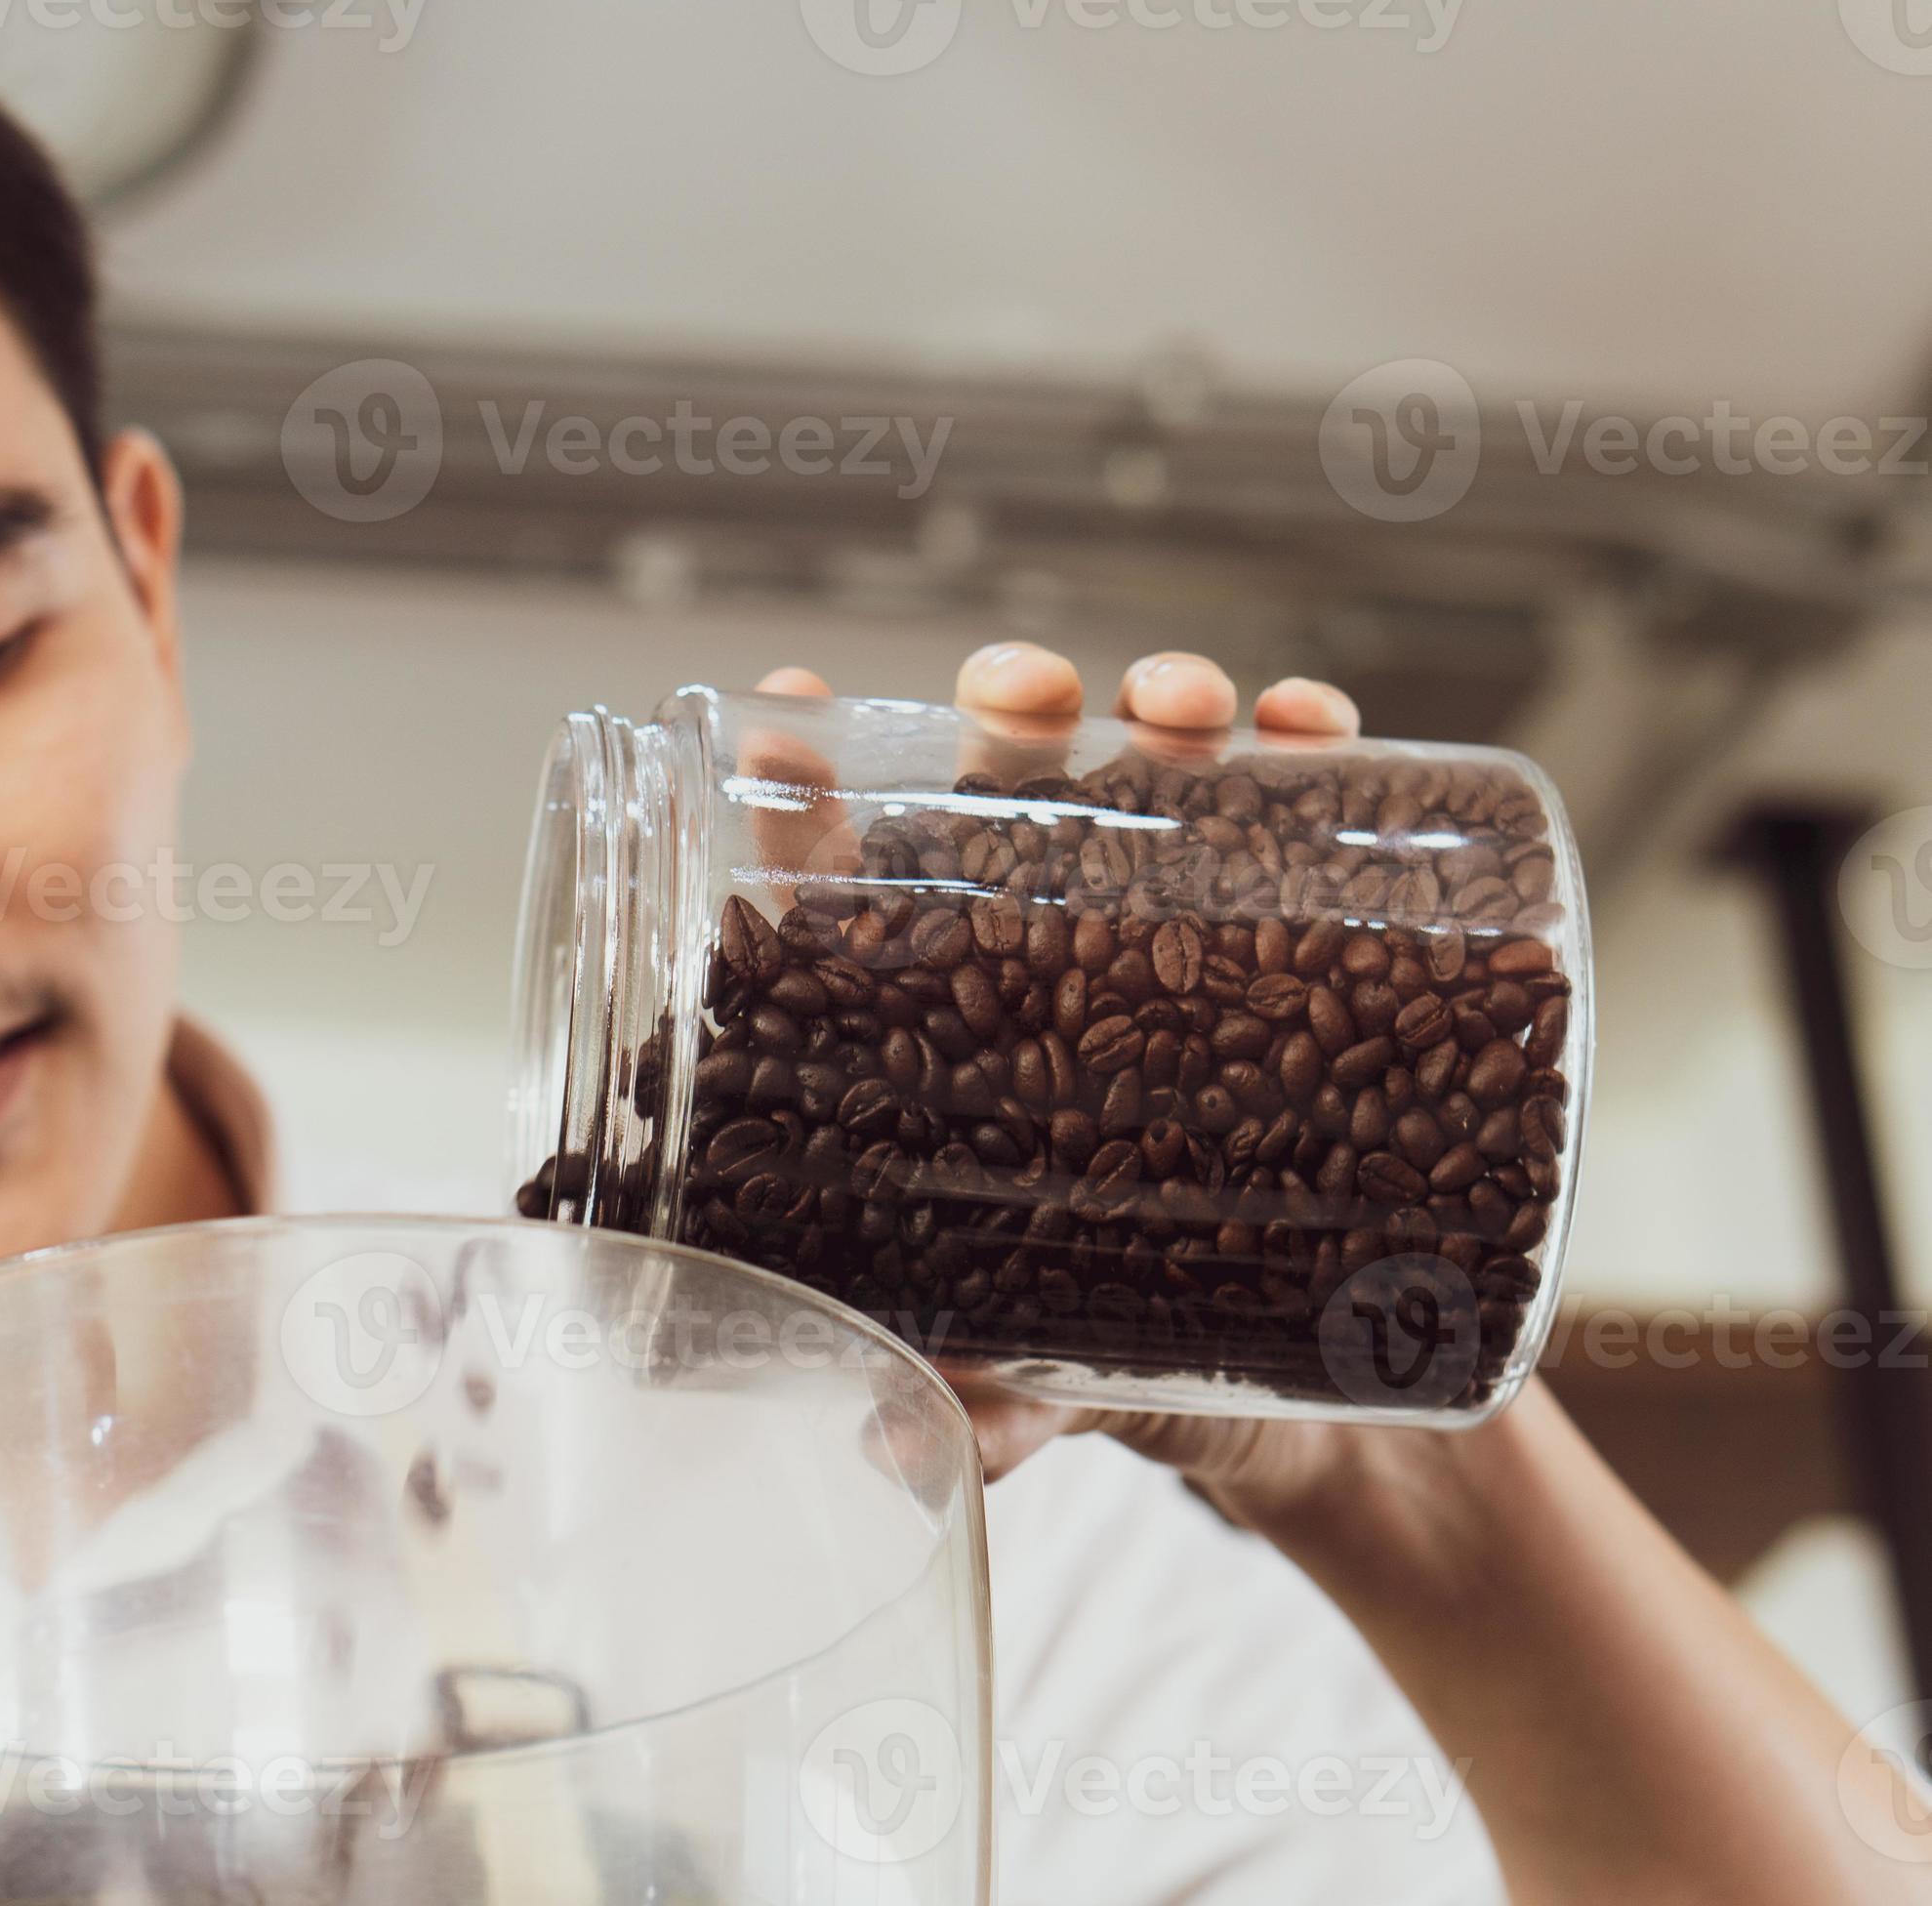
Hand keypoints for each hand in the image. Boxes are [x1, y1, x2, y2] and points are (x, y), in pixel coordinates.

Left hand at [751, 645, 1368, 1531]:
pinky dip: (1312, 755)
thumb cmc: (1144, 1380)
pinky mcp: (1315, 959)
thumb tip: (890, 1434)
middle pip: (1004, 797)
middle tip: (1019, 704)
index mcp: (955, 1048)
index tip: (790, 725)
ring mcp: (1185, 953)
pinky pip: (1312, 826)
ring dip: (1157, 706)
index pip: (857, 895)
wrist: (1346, 1412)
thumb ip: (980, 1409)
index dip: (809, 801)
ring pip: (1152, 779)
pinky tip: (1308, 728)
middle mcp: (1059, 974)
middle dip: (1002, 712)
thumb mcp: (1047, 1392)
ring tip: (1181, 713)